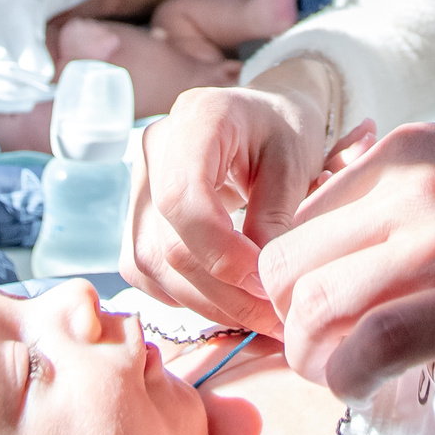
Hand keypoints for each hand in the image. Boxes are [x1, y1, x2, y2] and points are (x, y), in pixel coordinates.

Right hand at [120, 59, 338, 331]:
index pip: (183, 199)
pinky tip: (227, 297)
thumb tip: (258, 283)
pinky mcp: (135, 215)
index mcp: (197, 117)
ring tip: (258, 314)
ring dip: (207, 303)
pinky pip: (146, 271)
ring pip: (153, 266)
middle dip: (223, 292)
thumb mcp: (298, 164)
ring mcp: (137, 182)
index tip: (268, 284)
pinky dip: (186, 295)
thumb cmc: (287, 133)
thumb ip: (276, 218)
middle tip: (275, 316)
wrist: (267, 118)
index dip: (222, 255)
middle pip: (167, 243)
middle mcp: (153, 149)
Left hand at [258, 108, 434, 399]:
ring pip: (316, 306)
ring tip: (344, 376)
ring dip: (314, 358)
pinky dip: (350, 377)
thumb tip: (366, 260)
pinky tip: (364, 388)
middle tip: (324, 351)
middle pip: (286, 267)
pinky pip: (376, 344)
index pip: (298, 223)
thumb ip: (412, 198)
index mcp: (404, 154)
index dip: (294, 280)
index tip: (316, 312)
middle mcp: (408, 190)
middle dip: (289, 322)